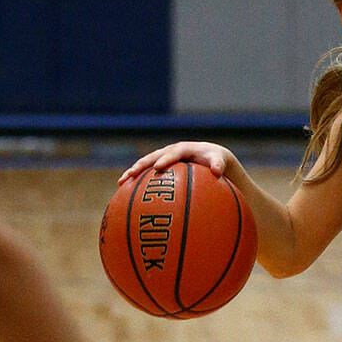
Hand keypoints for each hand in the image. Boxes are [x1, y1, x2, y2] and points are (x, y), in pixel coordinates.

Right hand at [118, 141, 245, 185]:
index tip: (158, 167)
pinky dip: (136, 180)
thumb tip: (217, 172)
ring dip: (133, 172)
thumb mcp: (219, 160)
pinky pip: (146, 172)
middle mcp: (170, 151)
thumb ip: (218, 165)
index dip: (165, 159)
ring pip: (145, 164)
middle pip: (152, 157)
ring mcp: (163, 157)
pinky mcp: (160, 165)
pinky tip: (125, 192)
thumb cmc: (215, 159)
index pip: (173, 153)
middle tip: (131, 174)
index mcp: (184, 149)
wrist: (209, 154)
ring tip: (121, 182)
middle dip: (142, 165)